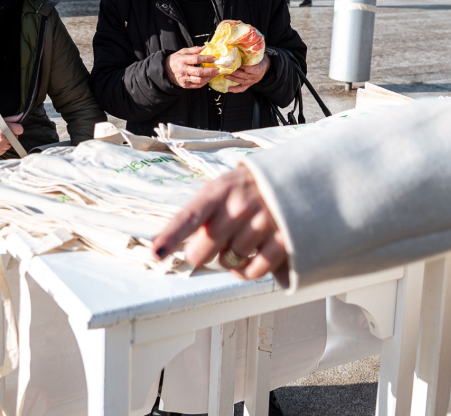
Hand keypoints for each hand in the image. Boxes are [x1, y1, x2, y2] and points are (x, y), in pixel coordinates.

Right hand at [0, 117, 24, 155]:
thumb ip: (11, 119)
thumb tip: (21, 116)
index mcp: (4, 128)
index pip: (20, 130)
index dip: (17, 128)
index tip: (13, 128)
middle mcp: (3, 138)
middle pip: (16, 138)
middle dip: (11, 135)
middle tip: (2, 133)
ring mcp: (0, 146)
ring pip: (10, 145)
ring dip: (7, 142)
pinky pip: (4, 150)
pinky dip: (2, 147)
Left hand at [152, 165, 287, 281]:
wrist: (293, 178)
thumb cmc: (247, 188)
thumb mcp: (220, 189)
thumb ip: (195, 214)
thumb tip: (158, 241)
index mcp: (219, 191)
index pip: (190, 217)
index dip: (171, 237)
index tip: (156, 253)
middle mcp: (240, 206)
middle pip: (203, 251)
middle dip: (201, 253)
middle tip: (211, 244)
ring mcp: (262, 223)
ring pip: (228, 262)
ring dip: (230, 258)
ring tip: (240, 239)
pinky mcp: (281, 241)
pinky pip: (253, 271)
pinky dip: (247, 271)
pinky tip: (250, 258)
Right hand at [167, 46, 220, 88]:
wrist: (165, 70)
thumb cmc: (175, 59)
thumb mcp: (182, 51)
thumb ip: (194, 49)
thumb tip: (205, 47)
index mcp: (182, 60)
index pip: (196, 59)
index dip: (206, 59)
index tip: (214, 58)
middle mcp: (183, 70)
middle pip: (198, 72)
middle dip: (210, 71)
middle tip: (217, 69)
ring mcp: (184, 79)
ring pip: (199, 80)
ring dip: (209, 78)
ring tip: (215, 74)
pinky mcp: (185, 85)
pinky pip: (196, 85)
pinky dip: (204, 83)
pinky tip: (208, 79)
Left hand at [226, 55, 268, 92]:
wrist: (266, 65)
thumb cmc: (260, 59)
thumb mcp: (258, 55)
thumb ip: (251, 54)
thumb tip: (239, 46)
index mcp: (260, 68)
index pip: (254, 70)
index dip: (247, 68)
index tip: (240, 65)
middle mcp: (256, 76)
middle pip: (245, 76)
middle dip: (236, 73)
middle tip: (228, 70)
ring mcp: (253, 81)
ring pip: (242, 81)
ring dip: (233, 79)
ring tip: (226, 76)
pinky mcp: (250, 84)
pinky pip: (243, 88)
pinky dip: (236, 90)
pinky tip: (230, 89)